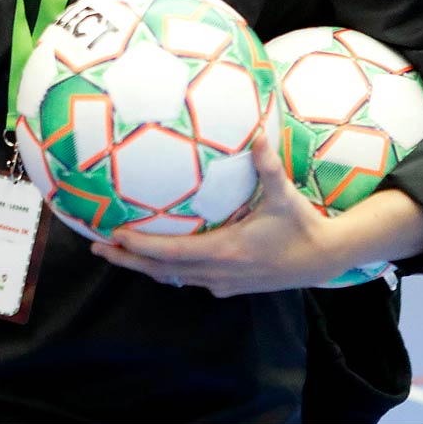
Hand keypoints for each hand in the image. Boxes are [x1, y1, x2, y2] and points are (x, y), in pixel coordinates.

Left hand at [90, 131, 337, 295]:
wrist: (326, 259)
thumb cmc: (303, 226)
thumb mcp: (285, 196)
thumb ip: (268, 168)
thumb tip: (257, 135)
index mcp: (227, 251)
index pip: (171, 253)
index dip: (141, 246)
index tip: (113, 235)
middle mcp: (219, 273)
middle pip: (161, 270)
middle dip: (127, 259)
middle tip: (96, 247)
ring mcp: (223, 284)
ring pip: (173, 278)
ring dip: (143, 265)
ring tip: (114, 251)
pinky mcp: (229, 287)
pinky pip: (189, 279)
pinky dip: (167, 270)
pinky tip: (154, 259)